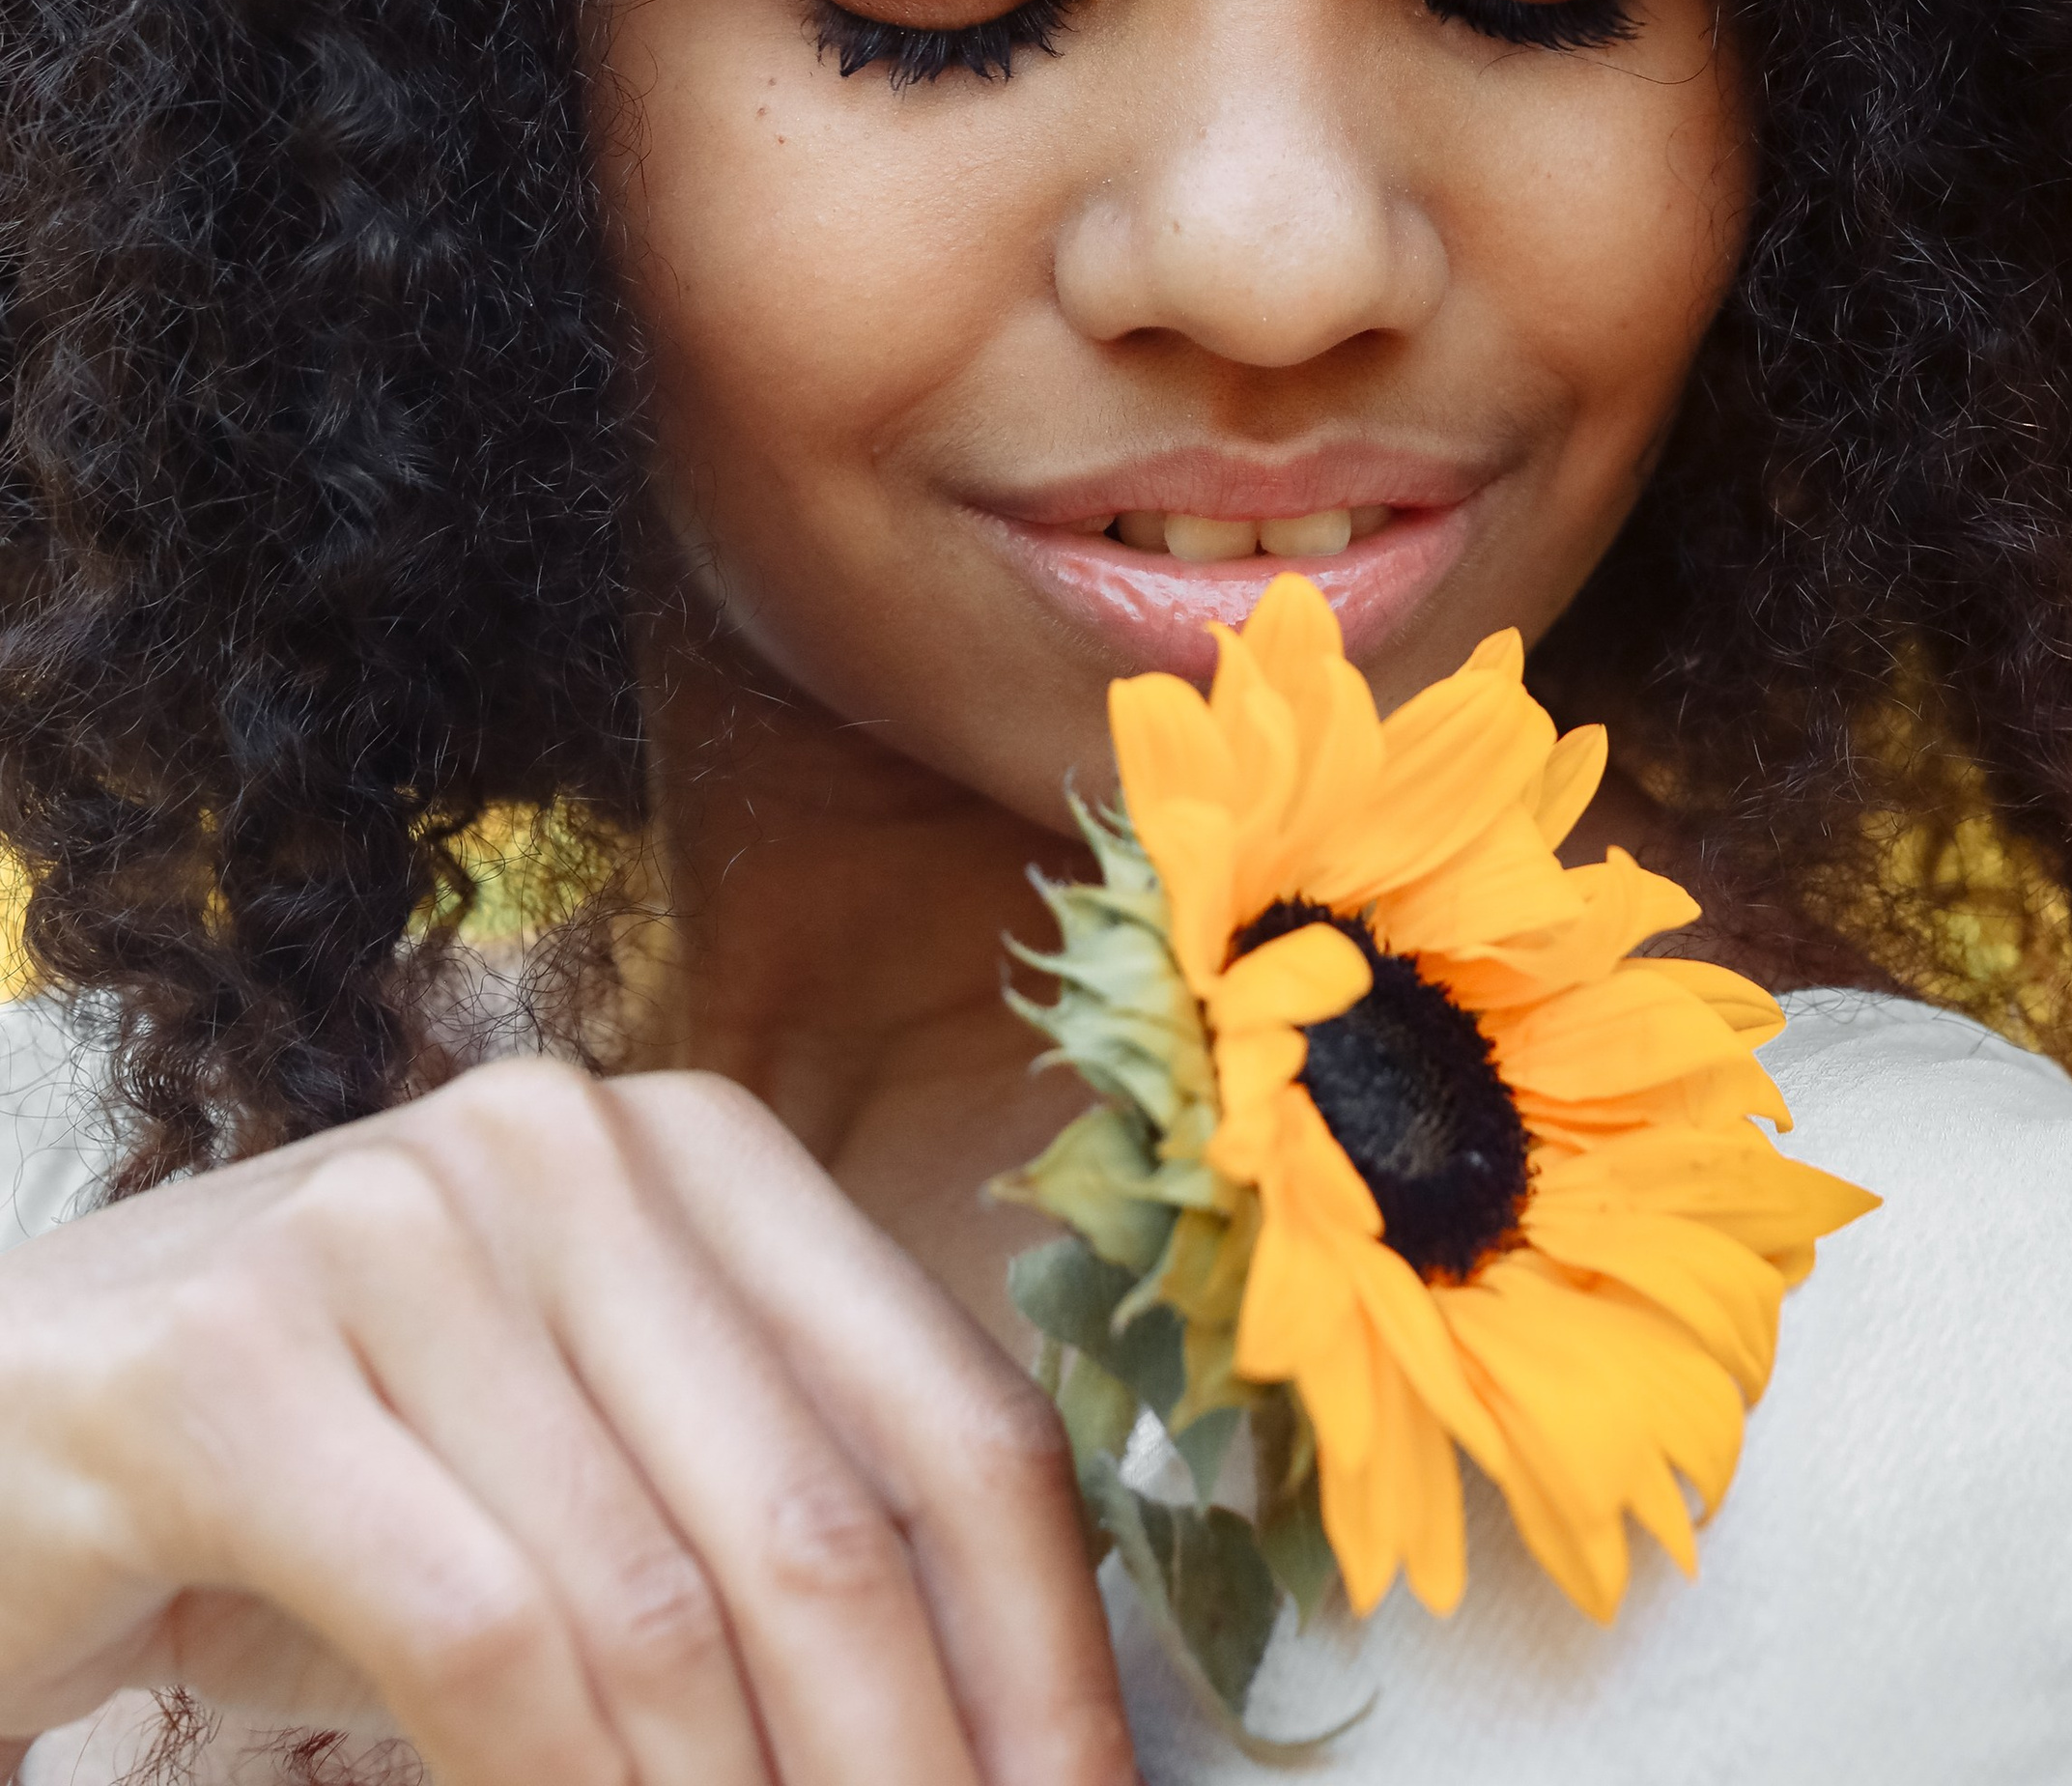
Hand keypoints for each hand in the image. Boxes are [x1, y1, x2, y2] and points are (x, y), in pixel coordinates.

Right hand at [0, 1056, 1135, 1785]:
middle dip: (910, 1775)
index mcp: (696, 1150)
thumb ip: (757, 1539)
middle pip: (826, 1525)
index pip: (952, 1420)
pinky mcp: (230, 1361)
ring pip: (656, 1607)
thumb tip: (984, 1749)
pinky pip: (476, 1637)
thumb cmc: (323, 1470)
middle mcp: (563, 1145)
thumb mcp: (579, 1465)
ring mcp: (391, 1230)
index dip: (1045, 1662)